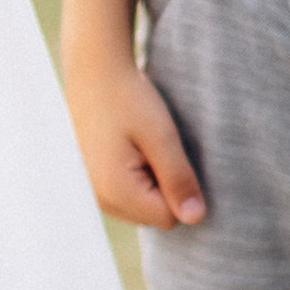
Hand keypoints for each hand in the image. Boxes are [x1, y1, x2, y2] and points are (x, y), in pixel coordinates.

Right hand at [66, 56, 206, 228]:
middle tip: (154, 146)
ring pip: (143, 205)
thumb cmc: (128, 98)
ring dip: (151, 180)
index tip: (169, 152)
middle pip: (155, 215)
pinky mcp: (93, 181)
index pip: (170, 218)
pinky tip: (130, 145)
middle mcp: (100, 199)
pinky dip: (137, 175)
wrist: (92, 70)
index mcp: (116, 191)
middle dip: (165, 186)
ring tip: (141, 143)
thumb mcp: (162, 135)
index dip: (181, 188)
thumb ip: (179, 179)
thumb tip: (196, 219)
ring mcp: (94, 192)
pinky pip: (128, 193)